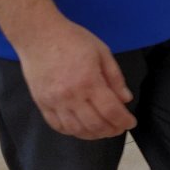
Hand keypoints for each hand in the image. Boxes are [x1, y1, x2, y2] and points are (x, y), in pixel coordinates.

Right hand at [18, 16, 135, 138]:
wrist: (39, 34)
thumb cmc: (72, 39)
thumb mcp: (101, 52)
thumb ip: (115, 77)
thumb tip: (126, 99)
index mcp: (89, 81)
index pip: (111, 111)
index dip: (124, 121)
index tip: (131, 122)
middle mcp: (71, 96)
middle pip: (95, 125)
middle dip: (111, 130)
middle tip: (119, 128)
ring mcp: (54, 102)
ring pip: (76, 130)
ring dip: (93, 134)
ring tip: (102, 130)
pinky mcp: (41, 103)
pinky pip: (57, 126)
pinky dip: (72, 131)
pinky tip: (81, 127)